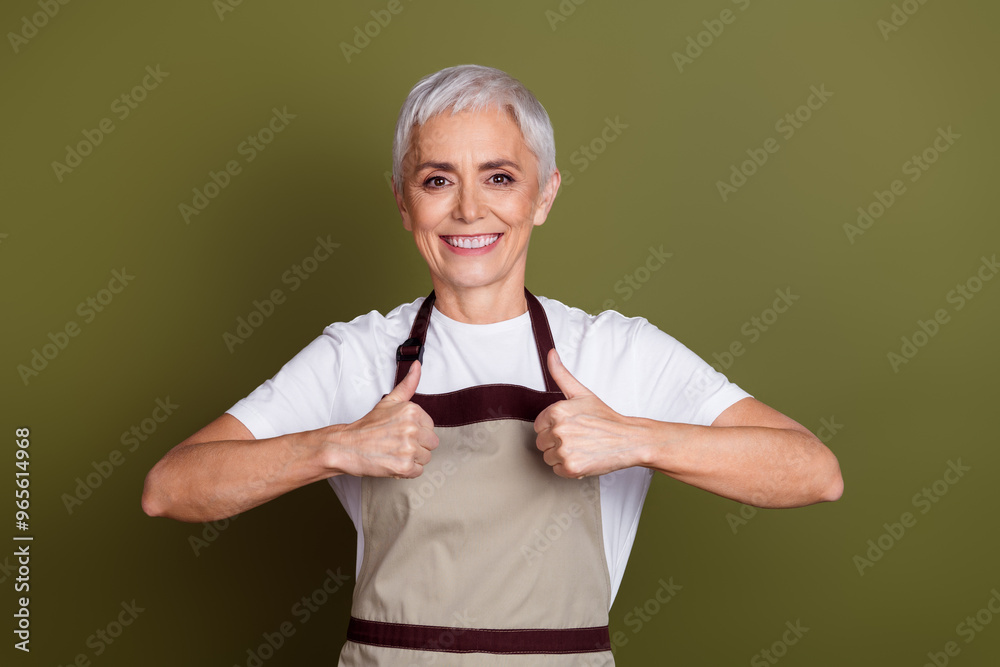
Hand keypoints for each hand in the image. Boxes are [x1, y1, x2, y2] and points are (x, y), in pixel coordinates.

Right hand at [326, 361, 438, 477]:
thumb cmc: (368, 426)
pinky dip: (406, 471)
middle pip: (431, 443)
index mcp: (412, 411)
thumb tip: (417, 365)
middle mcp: (412, 428)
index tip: (401, 433)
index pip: (430, 427)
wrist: (347, 446)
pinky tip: (393, 462)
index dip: (417, 432)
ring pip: (426, 458)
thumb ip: (408, 384)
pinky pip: (418, 472)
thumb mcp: (389, 401)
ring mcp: (409, 448)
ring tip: (394, 453)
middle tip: (397, 444)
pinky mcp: (404, 467)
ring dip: (412, 459)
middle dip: (417, 446)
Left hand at [533, 348, 642, 478]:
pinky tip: (583, 457)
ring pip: (548, 457)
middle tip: (577, 438)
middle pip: (541, 442)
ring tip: (581, 447)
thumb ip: (561, 374)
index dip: (553, 427)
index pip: (538, 425)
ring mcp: (564, 449)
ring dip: (561, 456)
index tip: (569, 427)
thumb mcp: (582, 393)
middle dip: (556, 442)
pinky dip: (568, 468)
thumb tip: (550, 354)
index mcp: (557, 411)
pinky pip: (557, 470)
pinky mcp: (571, 467)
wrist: (628, 439)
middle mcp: (558, 430)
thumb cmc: (605, 417)